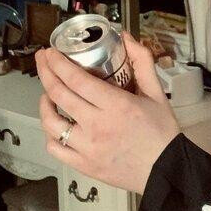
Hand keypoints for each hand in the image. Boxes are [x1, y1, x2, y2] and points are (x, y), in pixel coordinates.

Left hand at [35, 30, 179, 194]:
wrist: (167, 172)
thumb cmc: (162, 134)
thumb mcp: (157, 93)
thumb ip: (142, 62)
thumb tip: (126, 38)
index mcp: (116, 105)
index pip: (76, 79)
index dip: (58, 63)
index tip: (51, 53)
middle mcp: (98, 126)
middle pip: (59, 94)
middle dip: (46, 72)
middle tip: (43, 61)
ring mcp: (88, 148)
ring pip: (51, 122)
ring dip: (44, 103)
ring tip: (46, 93)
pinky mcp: (84, 165)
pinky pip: (56, 148)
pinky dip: (49, 134)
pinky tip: (54, 124)